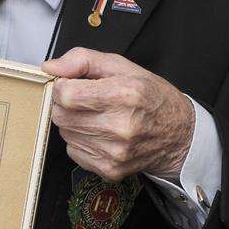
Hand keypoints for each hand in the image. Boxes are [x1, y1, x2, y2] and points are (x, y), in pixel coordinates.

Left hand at [43, 47, 194, 180]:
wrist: (179, 134)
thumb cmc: (151, 97)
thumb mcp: (121, 66)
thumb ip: (82, 60)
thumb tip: (50, 67)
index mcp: (124, 95)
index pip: (66, 95)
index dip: (63, 87)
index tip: (72, 85)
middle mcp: (120, 126)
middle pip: (61, 115)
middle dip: (66, 105)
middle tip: (86, 101)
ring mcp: (115, 151)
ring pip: (65, 133)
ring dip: (74, 123)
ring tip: (97, 117)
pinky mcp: (111, 169)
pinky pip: (74, 152)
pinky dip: (81, 141)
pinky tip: (100, 134)